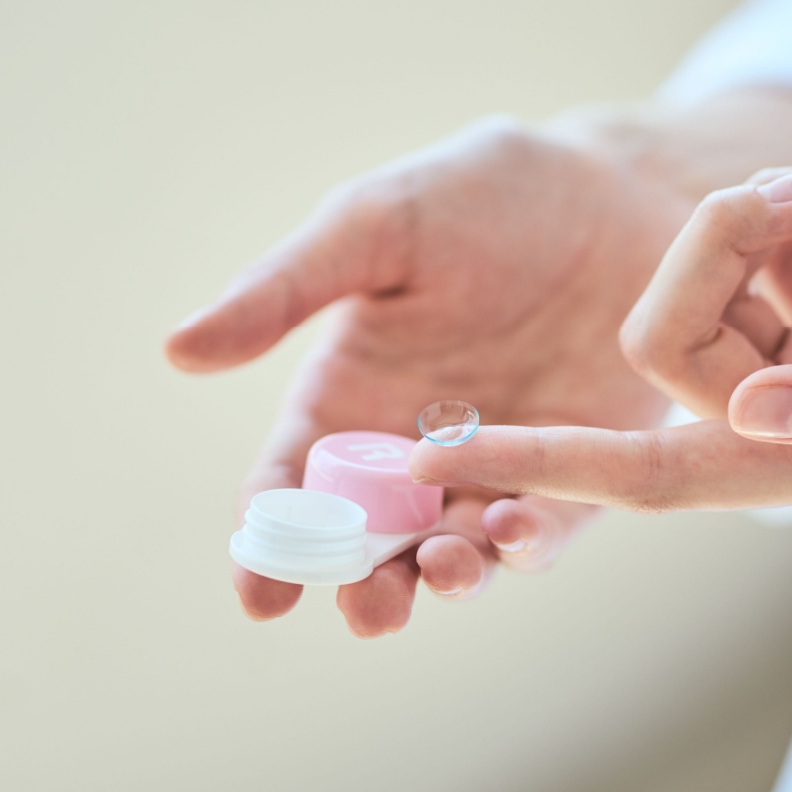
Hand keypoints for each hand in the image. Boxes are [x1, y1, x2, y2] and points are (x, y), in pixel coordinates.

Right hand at [166, 117, 690, 634]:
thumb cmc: (481, 194)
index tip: (262, 591)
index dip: (270, 546)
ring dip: (445, 578)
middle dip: (364, 586)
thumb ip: (284, 291)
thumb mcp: (375, 228)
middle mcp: (414, 447)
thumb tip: (176, 349)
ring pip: (456, 551)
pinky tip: (516, 531)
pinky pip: (545, 526)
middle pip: (372, 545)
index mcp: (348, 397)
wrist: (615, 186)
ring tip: (444, 571)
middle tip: (369, 606)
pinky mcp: (579, 468)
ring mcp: (496, 464)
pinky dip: (526, 543)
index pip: (293, 489)